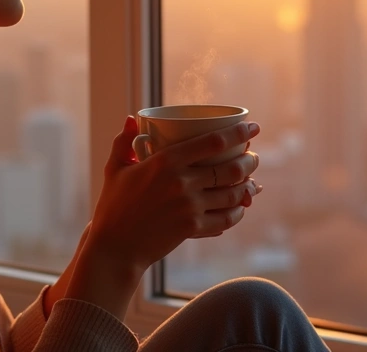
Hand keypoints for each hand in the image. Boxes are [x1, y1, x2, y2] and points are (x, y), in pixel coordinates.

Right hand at [64, 116, 260, 318]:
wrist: (114, 247)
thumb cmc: (112, 206)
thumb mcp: (115, 169)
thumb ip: (123, 142)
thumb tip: (131, 118)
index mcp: (166, 161)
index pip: (213, 142)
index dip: (239, 133)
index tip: (253, 128)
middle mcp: (182, 182)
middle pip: (231, 168)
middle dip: (250, 161)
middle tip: (253, 157)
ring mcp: (190, 206)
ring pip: (233, 193)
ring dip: (248, 186)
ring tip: (251, 181)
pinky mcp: (193, 228)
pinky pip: (226, 218)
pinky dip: (238, 211)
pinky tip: (240, 206)